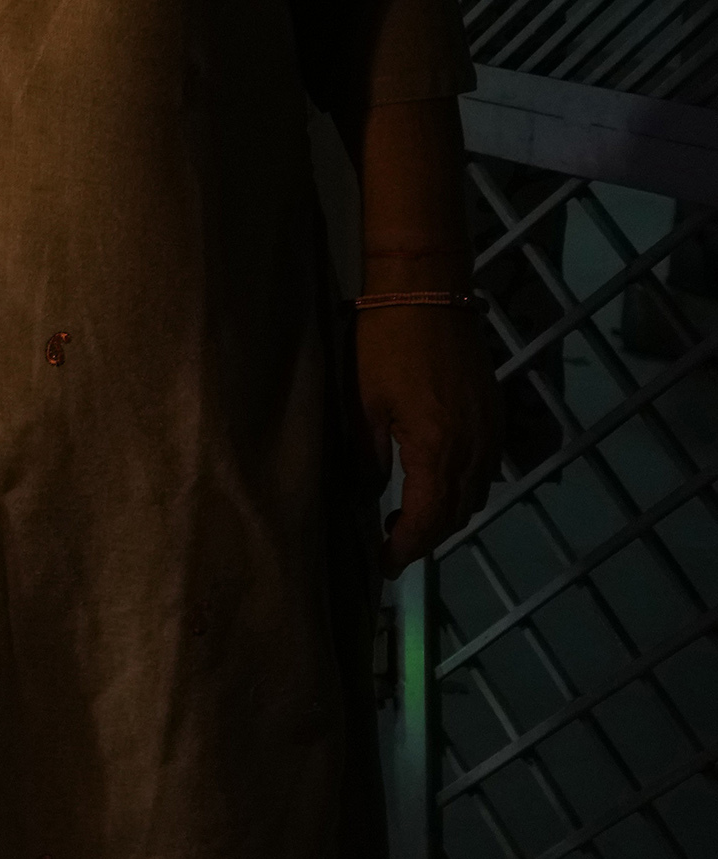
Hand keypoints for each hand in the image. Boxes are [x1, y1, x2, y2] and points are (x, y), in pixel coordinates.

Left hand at [360, 301, 499, 567]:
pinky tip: (432, 485)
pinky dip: (461, 489)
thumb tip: (370, 494)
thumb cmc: (383, 345)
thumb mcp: (363, 405)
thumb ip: (369, 457)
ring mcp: (491, 433)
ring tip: (405, 521)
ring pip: (475, 494)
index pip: (428, 518)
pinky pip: (485, 470)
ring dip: (445, 515)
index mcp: (438, 449)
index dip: (406, 547)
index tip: (383, 564)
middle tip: (390, 547)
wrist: (427, 294)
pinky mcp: (494, 417)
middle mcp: (475, 448)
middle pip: (457, 513)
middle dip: (425, 537)